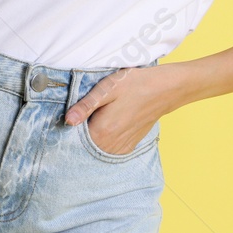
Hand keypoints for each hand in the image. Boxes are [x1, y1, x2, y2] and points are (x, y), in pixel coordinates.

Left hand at [64, 64, 182, 154]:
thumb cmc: (135, 85)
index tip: (73, 114)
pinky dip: (104, 139)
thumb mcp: (107, 89)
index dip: (70, 126)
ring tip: (100, 115)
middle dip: (80, 131)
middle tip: (88, 111)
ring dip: (93, 135)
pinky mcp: (128, 146)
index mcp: (102, 132)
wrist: (164, 90)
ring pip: (96, 146)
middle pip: (84, 143)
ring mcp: (120, 148)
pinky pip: (108, 148)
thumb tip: (68, 120)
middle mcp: (110, 145)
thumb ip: (86, 106)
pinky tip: (109, 122)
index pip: (74, 137)